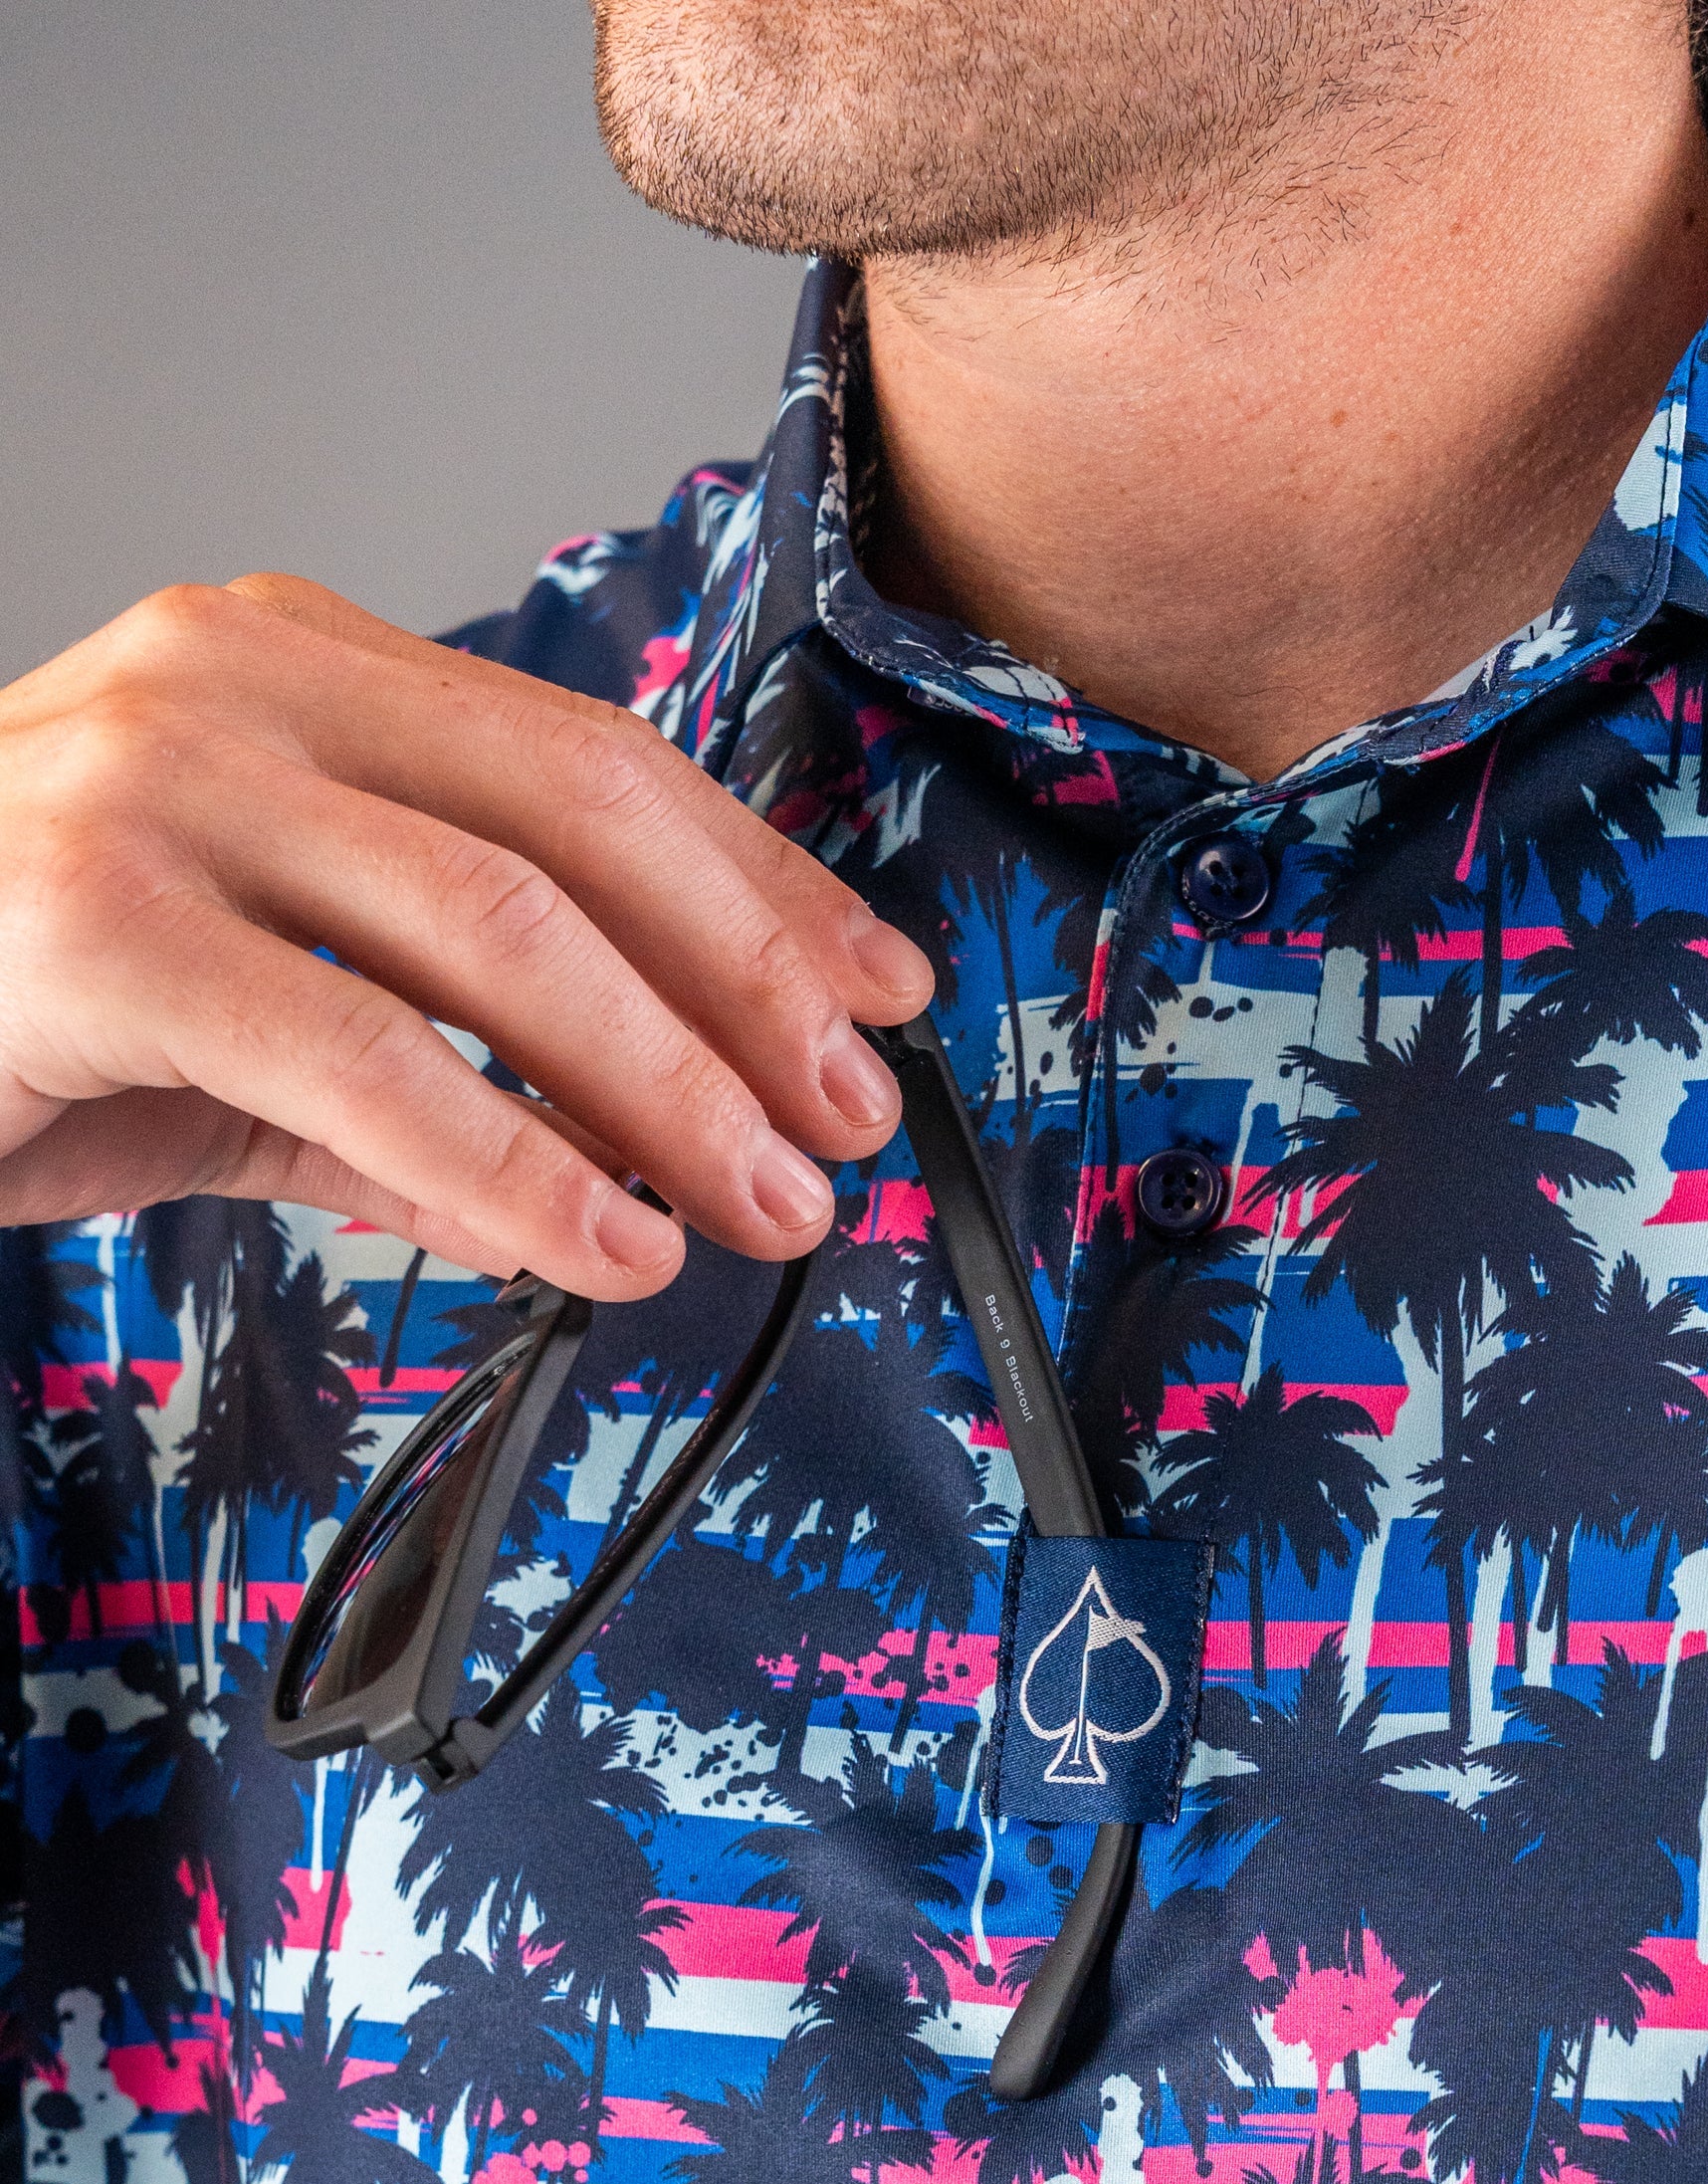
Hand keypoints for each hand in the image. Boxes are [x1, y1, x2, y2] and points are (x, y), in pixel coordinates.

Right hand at [0, 575, 934, 1295]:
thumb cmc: (24, 995)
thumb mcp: (270, 1007)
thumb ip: (448, 1062)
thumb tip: (643, 1158)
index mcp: (304, 665)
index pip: (596, 764)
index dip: (763, 889)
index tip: (873, 1000)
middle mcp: (242, 680)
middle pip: (584, 825)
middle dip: (749, 991)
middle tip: (842, 1127)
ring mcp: (163, 779)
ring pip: (501, 931)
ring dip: (665, 1088)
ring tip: (757, 1204)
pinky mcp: (97, 919)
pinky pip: (364, 1055)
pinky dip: (511, 1163)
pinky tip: (604, 1242)